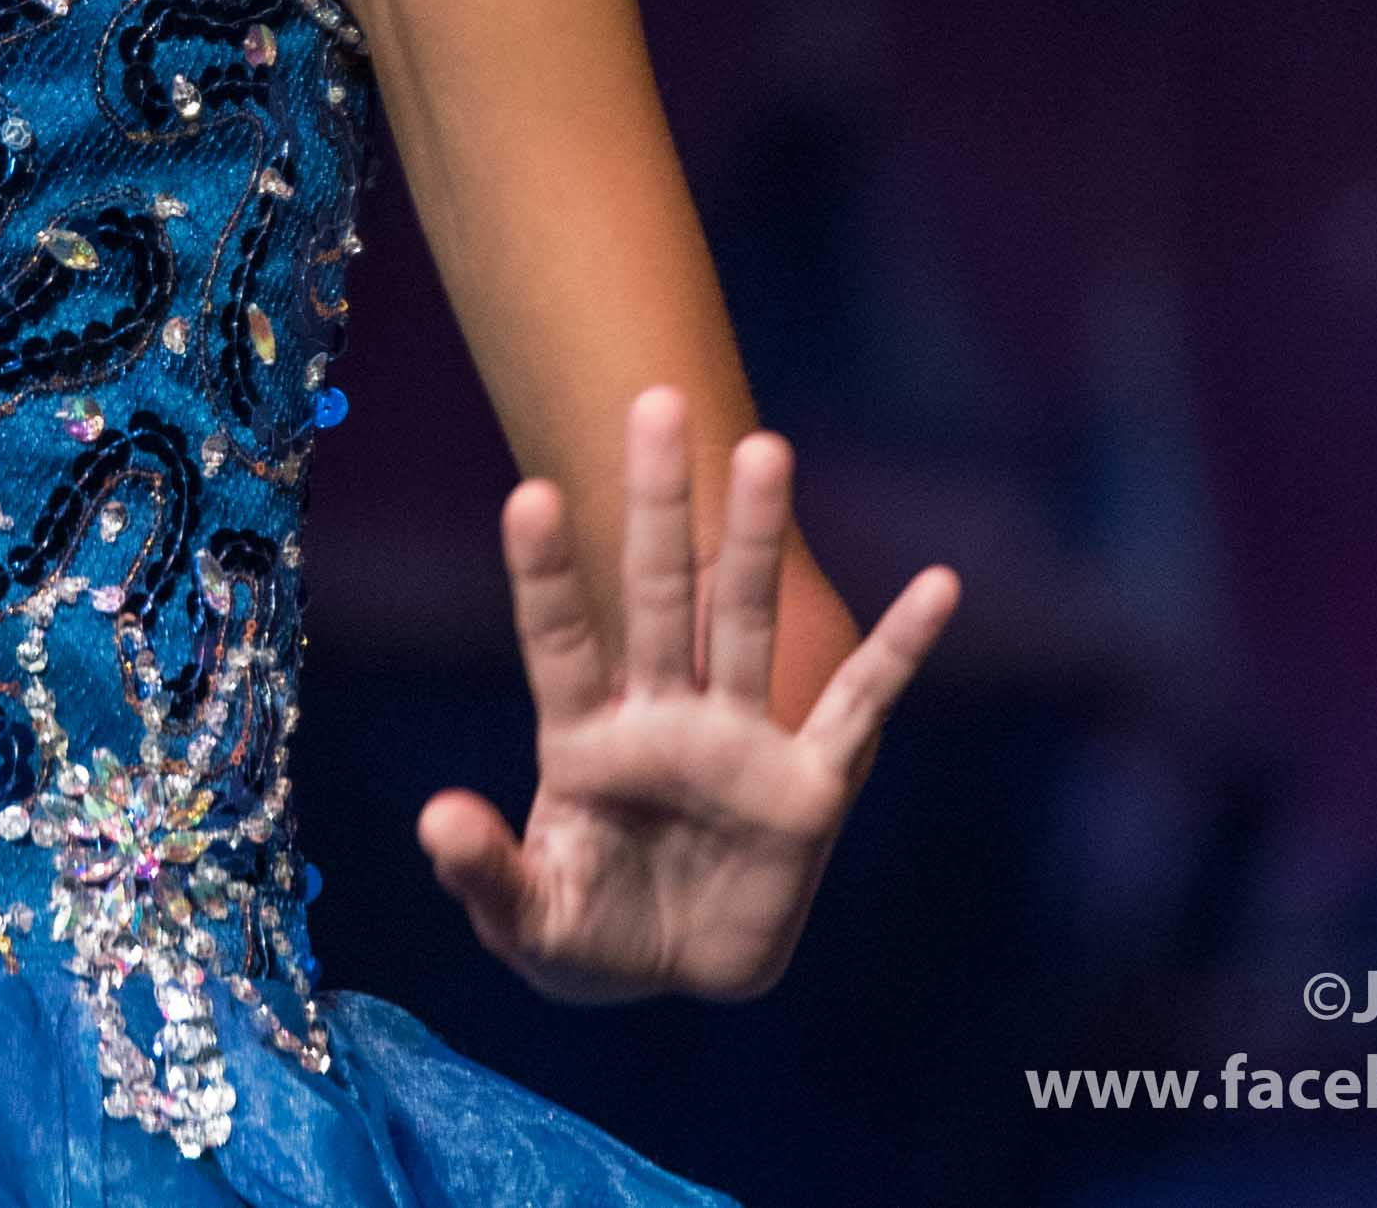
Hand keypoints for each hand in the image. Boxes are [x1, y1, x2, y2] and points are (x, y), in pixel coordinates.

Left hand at [413, 395, 959, 1002]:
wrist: (674, 975)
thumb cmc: (586, 935)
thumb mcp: (526, 919)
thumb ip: (484, 872)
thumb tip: (437, 818)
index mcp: (582, 740)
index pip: (559, 641)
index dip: (546, 574)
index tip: (533, 496)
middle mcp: (661, 718)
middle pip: (658, 596)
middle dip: (657, 506)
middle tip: (655, 401)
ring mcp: (739, 743)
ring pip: (746, 622)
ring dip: (756, 540)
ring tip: (764, 448)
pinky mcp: (808, 789)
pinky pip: (860, 709)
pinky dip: (901, 651)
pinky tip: (940, 586)